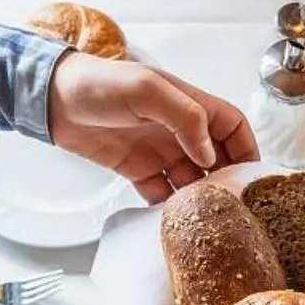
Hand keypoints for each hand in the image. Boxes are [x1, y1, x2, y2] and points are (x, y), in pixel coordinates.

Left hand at [45, 52, 258, 201]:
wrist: (51, 98)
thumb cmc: (99, 83)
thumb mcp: (147, 90)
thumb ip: (185, 118)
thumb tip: (210, 156)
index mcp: (189, 104)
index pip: (233, 126)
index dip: (247, 149)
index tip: (252, 178)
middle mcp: (179, 129)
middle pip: (217, 158)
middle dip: (227, 181)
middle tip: (232, 208)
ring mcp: (158, 150)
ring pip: (191, 180)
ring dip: (198, 199)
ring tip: (204, 220)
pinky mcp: (136, 169)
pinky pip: (161, 193)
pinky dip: (168, 207)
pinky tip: (172, 221)